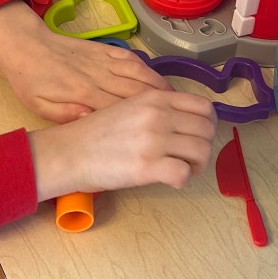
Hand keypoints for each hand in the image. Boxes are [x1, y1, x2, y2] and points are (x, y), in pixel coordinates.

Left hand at [0, 1, 170, 122]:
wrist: (25, 44)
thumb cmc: (31, 80)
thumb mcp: (41, 105)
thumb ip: (67, 115)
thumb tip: (93, 120)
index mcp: (83, 92)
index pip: (120, 110)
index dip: (143, 123)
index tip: (162, 135)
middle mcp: (99, 74)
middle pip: (138, 93)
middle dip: (162, 108)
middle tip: (181, 123)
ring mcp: (104, 60)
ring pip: (141, 75)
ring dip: (162, 90)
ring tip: (179, 106)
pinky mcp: (105, 49)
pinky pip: (134, 60)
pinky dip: (150, 71)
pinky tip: (160, 83)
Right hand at [28, 89, 217, 199]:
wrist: (69, 151)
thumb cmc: (97, 132)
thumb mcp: (130, 107)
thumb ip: (159, 109)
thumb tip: (187, 123)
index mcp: (156, 98)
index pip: (204, 107)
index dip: (207, 125)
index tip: (197, 136)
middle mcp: (159, 115)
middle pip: (207, 130)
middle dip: (204, 147)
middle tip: (189, 158)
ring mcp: (154, 140)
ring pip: (202, 151)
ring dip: (197, 165)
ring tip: (182, 170)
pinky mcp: (147, 167)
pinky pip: (184, 174)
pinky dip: (183, 180)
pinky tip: (169, 180)